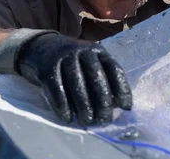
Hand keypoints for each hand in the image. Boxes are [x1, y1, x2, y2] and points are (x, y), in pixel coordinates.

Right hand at [16, 33, 131, 124]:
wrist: (44, 47)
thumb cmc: (75, 63)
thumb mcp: (91, 63)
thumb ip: (104, 79)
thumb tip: (118, 106)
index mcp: (98, 51)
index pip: (114, 69)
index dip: (122, 89)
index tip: (126, 108)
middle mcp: (83, 51)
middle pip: (96, 76)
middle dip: (102, 101)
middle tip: (104, 120)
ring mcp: (64, 57)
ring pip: (77, 83)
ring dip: (83, 105)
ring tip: (87, 121)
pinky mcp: (47, 67)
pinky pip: (57, 88)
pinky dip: (63, 105)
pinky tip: (67, 118)